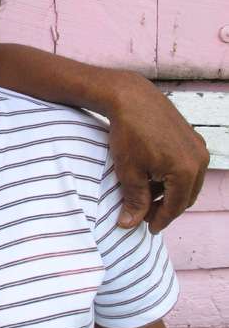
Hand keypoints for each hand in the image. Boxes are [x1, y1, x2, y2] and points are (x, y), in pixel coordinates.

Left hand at [107, 73, 208, 232]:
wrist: (132, 98)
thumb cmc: (128, 134)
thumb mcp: (128, 172)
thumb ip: (134, 201)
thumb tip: (129, 225)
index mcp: (185, 172)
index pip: (175, 207)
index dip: (160, 220)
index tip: (147, 229)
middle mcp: (198, 160)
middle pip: (186, 197)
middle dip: (166, 209)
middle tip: (145, 217)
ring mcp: (198, 148)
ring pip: (188, 183)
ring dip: (169, 194)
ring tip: (146, 197)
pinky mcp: (192, 139)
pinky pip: (187, 167)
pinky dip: (172, 178)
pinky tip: (152, 178)